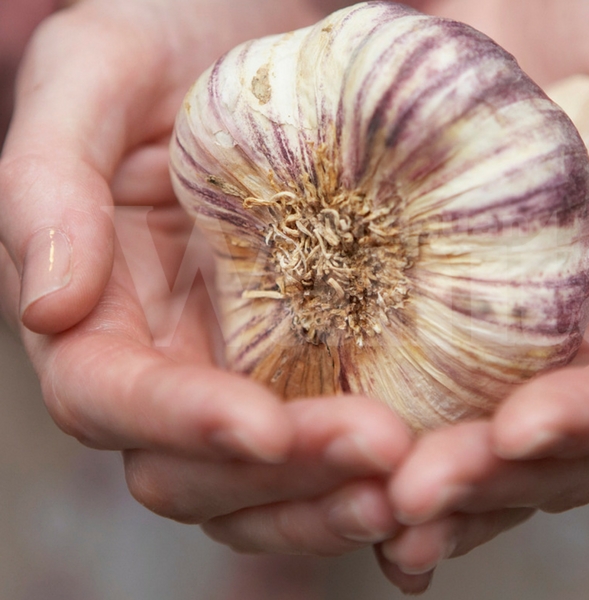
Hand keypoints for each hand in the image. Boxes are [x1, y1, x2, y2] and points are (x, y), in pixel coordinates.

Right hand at [0, 0, 413, 555]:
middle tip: (384, 460)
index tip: (263, 427)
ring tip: (419, 481)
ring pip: (274, 482)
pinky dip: (382, 468)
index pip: (112, 402)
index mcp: (99, 313)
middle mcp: (172, 361)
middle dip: (285, 479)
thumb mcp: (92, 71)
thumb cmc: (165, 31)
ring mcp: (249, 369)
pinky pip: (341, 436)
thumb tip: (47, 310)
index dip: (180, 425)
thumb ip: (45, 181)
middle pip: (201, 471)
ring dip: (339, 497)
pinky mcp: (322, 358)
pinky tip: (442, 461)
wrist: (260, 19)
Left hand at [374, 0, 588, 591]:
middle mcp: (578, 341)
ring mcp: (496, 335)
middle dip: (490, 481)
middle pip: (550, 448)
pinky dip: (370, 434)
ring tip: (371, 516)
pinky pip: (401, 385)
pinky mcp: (421, 308)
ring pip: (473, 441)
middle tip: (416, 499)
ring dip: (428, 489)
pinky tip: (326, 466)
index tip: (520, 429)